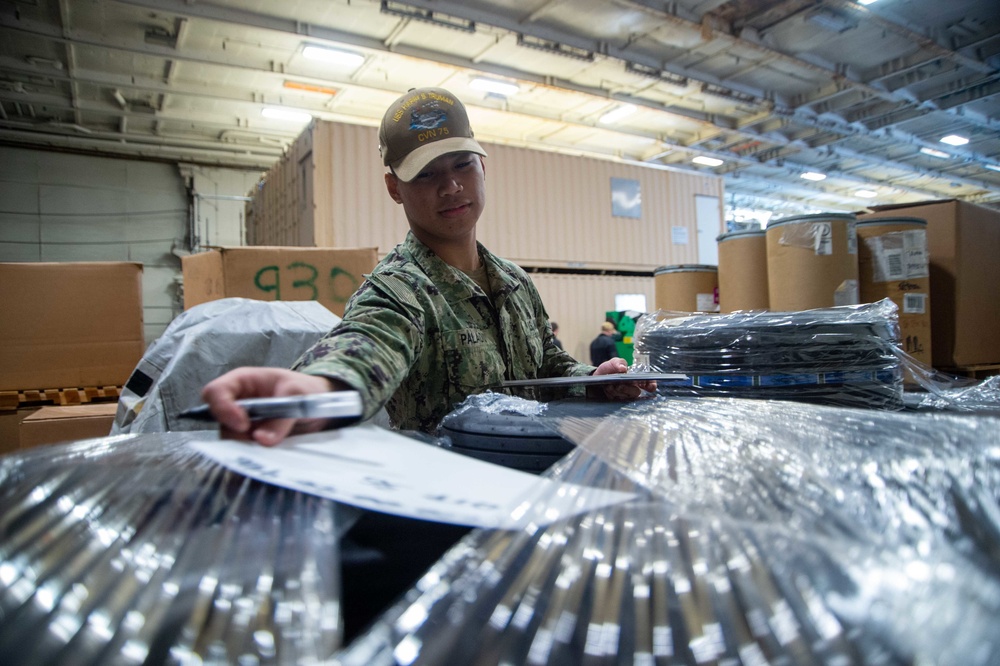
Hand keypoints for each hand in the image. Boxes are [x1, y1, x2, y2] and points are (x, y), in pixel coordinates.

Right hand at [200, 367, 343, 446]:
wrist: (320, 404)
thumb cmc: (306, 389)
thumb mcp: (298, 395)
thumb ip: (282, 418)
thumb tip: (261, 440)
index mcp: (242, 382)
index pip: (215, 392)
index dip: (222, 409)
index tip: (244, 425)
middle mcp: (237, 403)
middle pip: (219, 421)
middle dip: (237, 433)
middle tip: (259, 440)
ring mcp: (243, 423)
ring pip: (231, 440)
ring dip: (248, 447)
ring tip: (272, 444)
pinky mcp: (252, 440)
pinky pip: (245, 450)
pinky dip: (256, 455)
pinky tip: (272, 455)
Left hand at [592, 358, 657, 400]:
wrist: (595, 378)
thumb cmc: (608, 370)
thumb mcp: (612, 363)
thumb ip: (618, 363)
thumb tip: (623, 368)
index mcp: (635, 378)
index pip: (649, 383)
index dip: (651, 385)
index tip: (649, 387)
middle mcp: (632, 388)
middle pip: (636, 392)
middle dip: (627, 388)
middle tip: (619, 385)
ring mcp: (625, 395)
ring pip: (626, 396)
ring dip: (617, 391)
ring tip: (609, 385)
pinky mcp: (617, 400)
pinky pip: (617, 400)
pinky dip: (611, 393)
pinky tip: (607, 388)